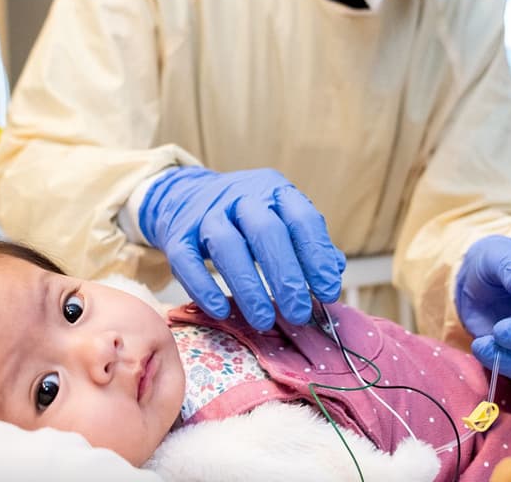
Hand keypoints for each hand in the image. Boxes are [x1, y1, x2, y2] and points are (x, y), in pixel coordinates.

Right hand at [139, 166, 345, 329]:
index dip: (317, 256)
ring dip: (248, 287)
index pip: (301, 219)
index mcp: (273, 190)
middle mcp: (240, 196)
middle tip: (299, 313)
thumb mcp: (279, 217)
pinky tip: (221, 311)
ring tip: (264, 320)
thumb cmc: (244, 216)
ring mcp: (206, 214)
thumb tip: (333, 271)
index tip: (327, 292)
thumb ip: (306, 242)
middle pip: (266, 231)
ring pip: (227, 246)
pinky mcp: (177, 234)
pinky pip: (188, 261)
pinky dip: (204, 288)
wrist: (186, 195)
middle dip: (285, 276)